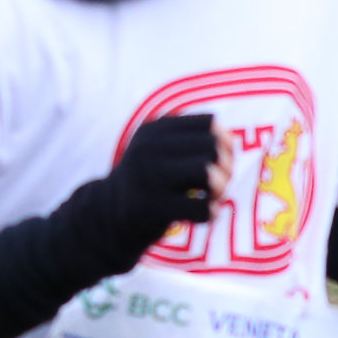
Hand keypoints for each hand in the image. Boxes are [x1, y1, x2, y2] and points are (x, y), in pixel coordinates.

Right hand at [113, 112, 227, 232]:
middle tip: (219, 182)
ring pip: (208, 173)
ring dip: (221, 187)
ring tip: (213, 196)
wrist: (108, 213)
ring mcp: (148, 179)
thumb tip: (230, 141)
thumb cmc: (148, 178)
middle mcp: (148, 150)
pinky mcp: (152, 209)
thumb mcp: (160, 148)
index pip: (209, 123)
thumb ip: (192, 139)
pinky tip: (204, 215)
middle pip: (212, 147)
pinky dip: (211, 213)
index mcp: (154, 130)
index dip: (224, 141)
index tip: (218, 160)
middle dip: (226, 166)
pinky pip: (201, 208)